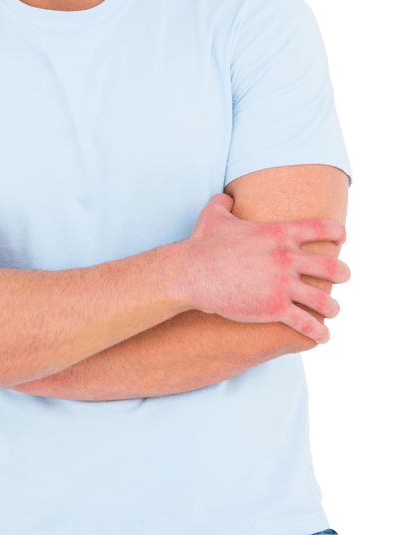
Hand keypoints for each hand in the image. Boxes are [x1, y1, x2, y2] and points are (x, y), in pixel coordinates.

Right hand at [181, 193, 350, 342]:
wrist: (191, 274)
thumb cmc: (201, 245)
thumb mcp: (213, 215)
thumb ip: (224, 203)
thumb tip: (225, 198)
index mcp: (280, 233)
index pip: (324, 228)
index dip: (337, 233)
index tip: (341, 239)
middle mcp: (287, 258)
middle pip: (333, 267)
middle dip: (342, 273)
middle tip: (343, 277)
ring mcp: (283, 285)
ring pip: (323, 300)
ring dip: (332, 307)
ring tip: (332, 311)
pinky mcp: (274, 309)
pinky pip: (305, 323)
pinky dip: (317, 332)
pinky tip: (322, 337)